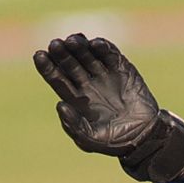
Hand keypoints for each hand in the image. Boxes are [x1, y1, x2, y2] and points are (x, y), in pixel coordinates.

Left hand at [33, 34, 183, 182]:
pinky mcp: (122, 68)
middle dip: (61, 53)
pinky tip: (95, 44)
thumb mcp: (90, 140)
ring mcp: (104, 73)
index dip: (47, 67)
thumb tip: (59, 105)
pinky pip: (109, 53)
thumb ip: (73, 126)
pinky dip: (102, 47)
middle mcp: (87, 83)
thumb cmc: (114, 141)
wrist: (144, 136)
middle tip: (55, 44)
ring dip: (79, 45)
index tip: (39, 55)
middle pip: (69, 62)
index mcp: (75, 98)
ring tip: (73, 41)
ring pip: (86, 54)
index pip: (56, 78)